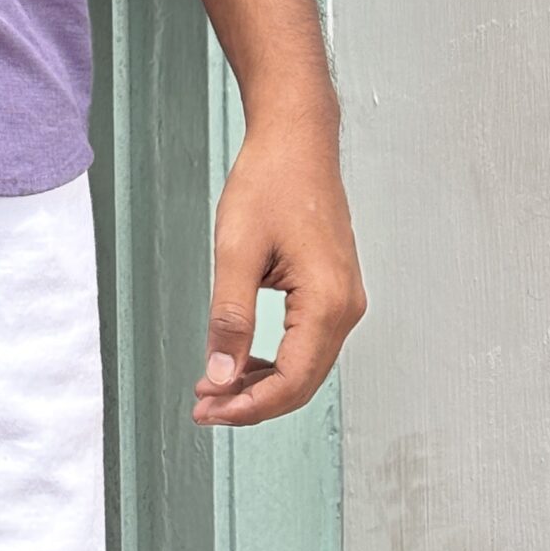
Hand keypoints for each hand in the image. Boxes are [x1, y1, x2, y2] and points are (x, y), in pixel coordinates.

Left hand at [192, 110, 365, 426]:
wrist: (297, 140)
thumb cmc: (270, 182)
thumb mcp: (237, 249)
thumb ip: (230, 316)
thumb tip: (221, 375)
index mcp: (327, 302)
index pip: (291, 382)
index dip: (247, 406)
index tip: (207, 410)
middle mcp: (346, 308)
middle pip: (302, 383)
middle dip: (251, 402)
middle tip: (203, 407)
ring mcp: (345, 300)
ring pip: (306, 367)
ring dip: (261, 383)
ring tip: (214, 386)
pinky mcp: (334, 290)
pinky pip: (308, 343)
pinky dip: (275, 360)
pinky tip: (242, 360)